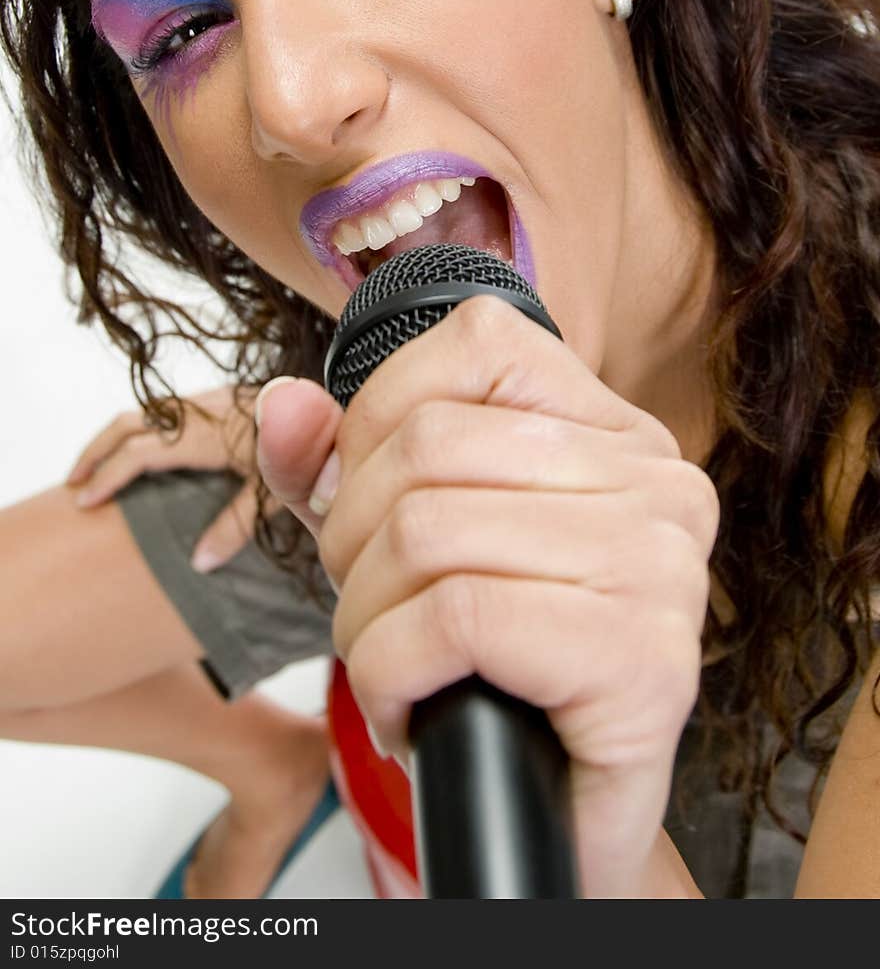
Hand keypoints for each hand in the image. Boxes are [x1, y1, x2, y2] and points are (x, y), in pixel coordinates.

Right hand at [66, 382, 341, 571]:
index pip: (142, 453)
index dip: (109, 476)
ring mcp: (210, 398)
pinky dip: (139, 428)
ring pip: (144, 410)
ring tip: (95, 468)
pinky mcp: (219, 395)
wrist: (336, 402)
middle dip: (95, 452)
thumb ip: (236, 526)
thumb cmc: (314, 451)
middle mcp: (203, 409)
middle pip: (130, 423)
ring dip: (114, 437)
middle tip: (74, 485)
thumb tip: (198, 563)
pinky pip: (164, 407)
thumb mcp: (276, 495)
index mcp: (209, 435)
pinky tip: (140, 450)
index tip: (85, 501)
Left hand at [258, 295, 718, 897]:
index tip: (366, 504)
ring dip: (364, 619)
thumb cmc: (498, 671)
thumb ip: (341, 467)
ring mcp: (660, 566)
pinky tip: (407, 710)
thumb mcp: (408, 545)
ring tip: (386, 664)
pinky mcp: (643, 658)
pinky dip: (391, 674)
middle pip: (430, 443)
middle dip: (352, 537)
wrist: (563, 820)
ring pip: (428, 531)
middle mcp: (657, 481)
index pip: (479, 342)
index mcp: (615, 433)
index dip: (379, 418)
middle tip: (369, 610)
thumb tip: (285, 408)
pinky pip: (454, 619)